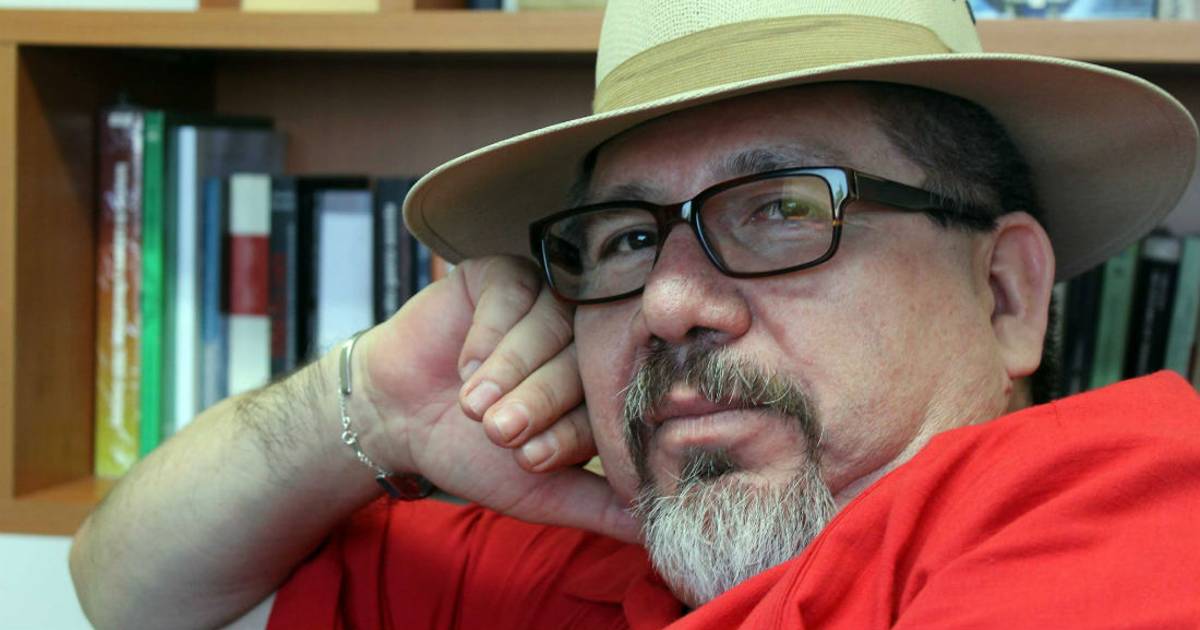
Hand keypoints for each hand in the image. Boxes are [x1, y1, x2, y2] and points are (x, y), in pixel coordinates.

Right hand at [353, 256, 637, 542]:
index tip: (531, 460)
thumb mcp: (541, 491)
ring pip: (549, 325)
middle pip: (582, 360)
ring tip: (474, 406)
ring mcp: (546, 302)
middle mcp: (581, 339)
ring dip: (510, 370)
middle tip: (500, 431)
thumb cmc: (473, 453)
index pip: (605, 403)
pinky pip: (513, 292)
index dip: (571, 433)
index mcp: (599, 387)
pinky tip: (464, 365)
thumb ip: (601, 506)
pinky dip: (489, 334)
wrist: (397, 418)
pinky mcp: (505, 277)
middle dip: (540, 401)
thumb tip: (659, 529)